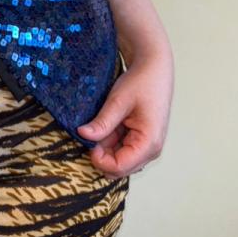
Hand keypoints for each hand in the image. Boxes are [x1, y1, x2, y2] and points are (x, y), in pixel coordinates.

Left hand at [76, 44, 172, 177]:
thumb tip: (82, 135)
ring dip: (106, 147)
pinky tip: (109, 124)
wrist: (154, 68)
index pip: (119, 167)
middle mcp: (151, 150)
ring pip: (119, 160)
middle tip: (93, 130)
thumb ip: (102, 122)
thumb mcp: (118, 101)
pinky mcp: (142, 141)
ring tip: (103, 123)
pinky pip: (122, 150)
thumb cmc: (141, 82)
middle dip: (102, 154)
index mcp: (149, 143)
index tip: (88, 140)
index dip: (99, 159)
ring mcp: (147, 147)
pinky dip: (111, 142)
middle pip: (119, 168)